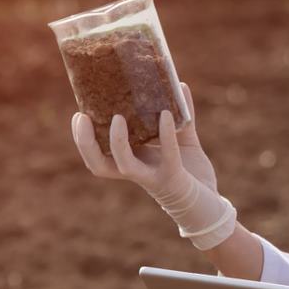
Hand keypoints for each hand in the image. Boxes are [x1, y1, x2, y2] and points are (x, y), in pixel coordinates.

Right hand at [70, 84, 234, 248]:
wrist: (209, 203)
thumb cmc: (191, 172)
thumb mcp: (184, 139)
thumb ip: (181, 115)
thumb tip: (180, 84)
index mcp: (132, 161)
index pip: (98, 155)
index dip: (84, 139)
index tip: (78, 115)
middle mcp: (136, 171)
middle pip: (98, 165)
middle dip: (85, 143)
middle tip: (81, 118)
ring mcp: (152, 176)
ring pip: (123, 165)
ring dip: (116, 142)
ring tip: (117, 118)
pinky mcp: (173, 177)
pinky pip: (167, 154)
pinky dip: (166, 133)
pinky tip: (165, 115)